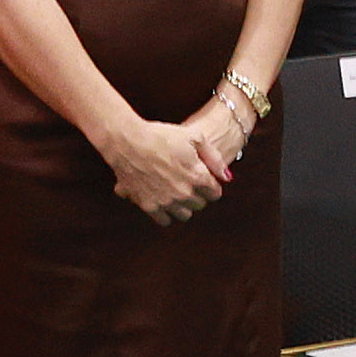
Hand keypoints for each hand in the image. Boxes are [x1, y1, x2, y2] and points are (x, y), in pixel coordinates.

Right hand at [100, 111, 229, 222]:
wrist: (128, 141)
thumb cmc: (161, 135)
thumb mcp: (194, 137)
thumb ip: (214, 158)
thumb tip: (227, 177)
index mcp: (197, 176)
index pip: (215, 193)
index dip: (211, 186)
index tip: (205, 180)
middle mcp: (184, 193)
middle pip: (200, 205)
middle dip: (199, 195)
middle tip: (189, 184)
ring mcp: (166, 201)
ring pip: (185, 215)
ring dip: (184, 206)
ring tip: (176, 193)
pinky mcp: (149, 206)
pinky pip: (164, 221)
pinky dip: (166, 214)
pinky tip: (163, 200)